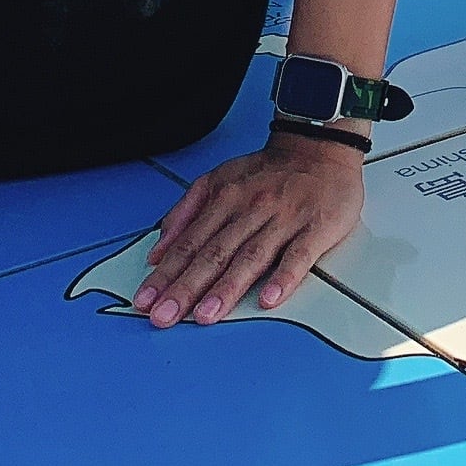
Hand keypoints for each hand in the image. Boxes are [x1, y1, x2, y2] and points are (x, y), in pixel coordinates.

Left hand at [135, 132, 365, 325]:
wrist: (320, 147)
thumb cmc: (268, 171)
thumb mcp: (220, 178)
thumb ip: (187, 212)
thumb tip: (157, 250)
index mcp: (226, 198)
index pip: (190, 243)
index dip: (165, 273)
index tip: (145, 301)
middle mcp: (251, 209)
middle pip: (214, 253)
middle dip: (186, 288)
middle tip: (164, 317)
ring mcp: (285, 219)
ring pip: (251, 257)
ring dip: (227, 288)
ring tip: (206, 316)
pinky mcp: (317, 227)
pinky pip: (299, 255)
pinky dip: (284, 277)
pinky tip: (269, 299)